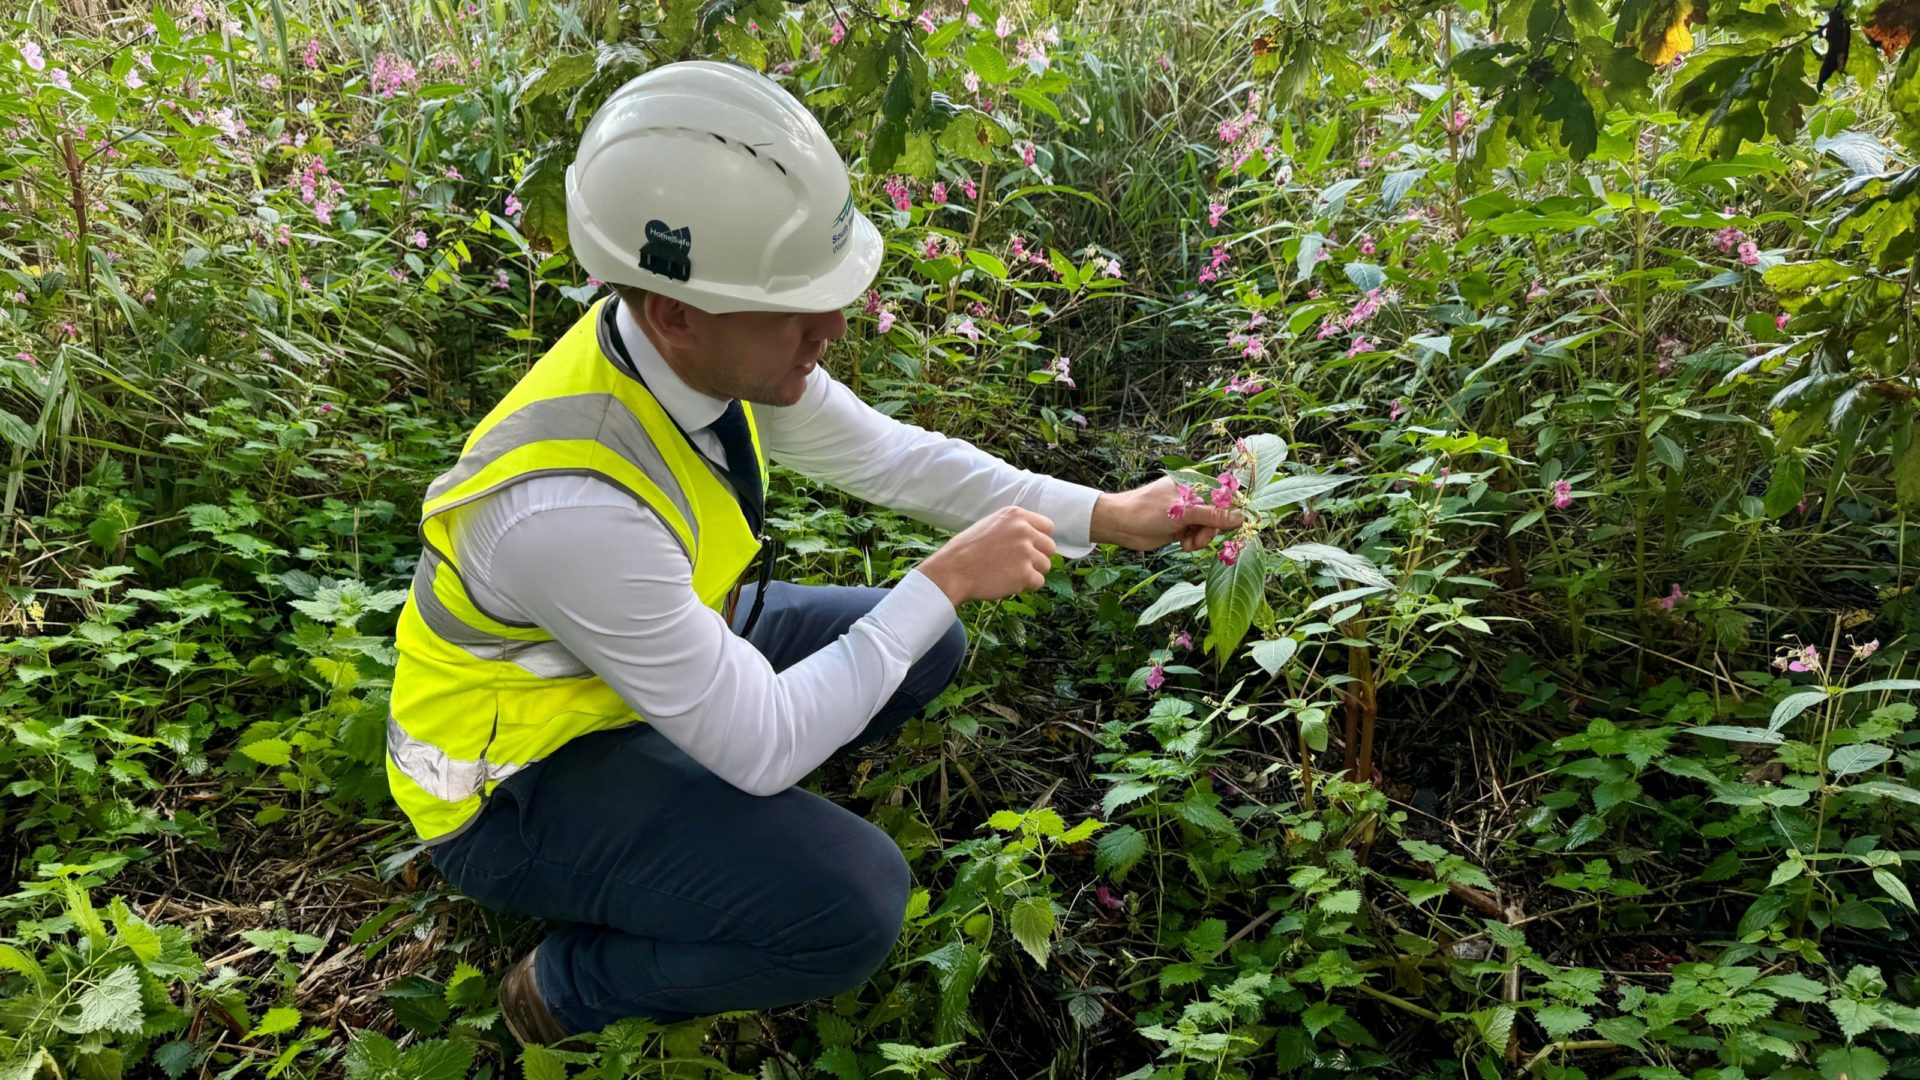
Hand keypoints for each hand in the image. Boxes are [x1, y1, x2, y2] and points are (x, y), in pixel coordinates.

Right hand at [919, 506, 1056, 605]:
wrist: (952, 570)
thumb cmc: (967, 549)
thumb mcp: (991, 524)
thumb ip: (1014, 526)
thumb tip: (1035, 536)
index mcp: (1015, 515)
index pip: (1047, 527)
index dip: (1039, 540)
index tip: (1029, 548)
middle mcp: (1024, 530)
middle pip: (1050, 547)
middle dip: (1038, 557)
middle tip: (1019, 564)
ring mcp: (1025, 552)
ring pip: (1045, 566)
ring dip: (1032, 573)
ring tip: (1010, 574)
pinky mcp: (1025, 574)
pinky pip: (1038, 582)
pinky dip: (1026, 586)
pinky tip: (1009, 582)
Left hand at [1091, 476, 1242, 552]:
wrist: (1120, 525)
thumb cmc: (1147, 511)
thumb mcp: (1183, 512)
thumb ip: (1213, 516)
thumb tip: (1240, 517)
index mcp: (1193, 484)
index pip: (1222, 497)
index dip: (1228, 513)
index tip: (1233, 527)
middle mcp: (1191, 497)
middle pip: (1217, 515)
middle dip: (1210, 530)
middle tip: (1200, 540)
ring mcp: (1186, 512)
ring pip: (1208, 528)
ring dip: (1201, 539)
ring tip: (1188, 544)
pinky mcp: (1180, 527)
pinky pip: (1197, 535)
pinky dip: (1193, 542)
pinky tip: (1183, 544)